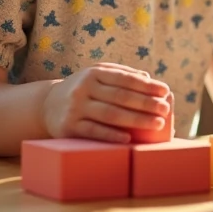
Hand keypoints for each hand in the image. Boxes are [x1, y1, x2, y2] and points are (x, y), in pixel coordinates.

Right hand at [43, 63, 170, 142]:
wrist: (47, 106)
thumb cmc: (83, 90)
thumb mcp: (98, 76)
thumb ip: (122, 75)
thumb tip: (148, 78)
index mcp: (94, 73)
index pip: (125, 79)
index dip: (146, 85)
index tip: (165, 91)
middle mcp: (83, 88)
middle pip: (120, 97)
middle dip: (146, 103)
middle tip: (165, 109)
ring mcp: (75, 108)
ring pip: (110, 114)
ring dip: (136, 119)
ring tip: (157, 124)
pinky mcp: (69, 127)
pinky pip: (94, 131)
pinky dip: (112, 135)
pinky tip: (129, 138)